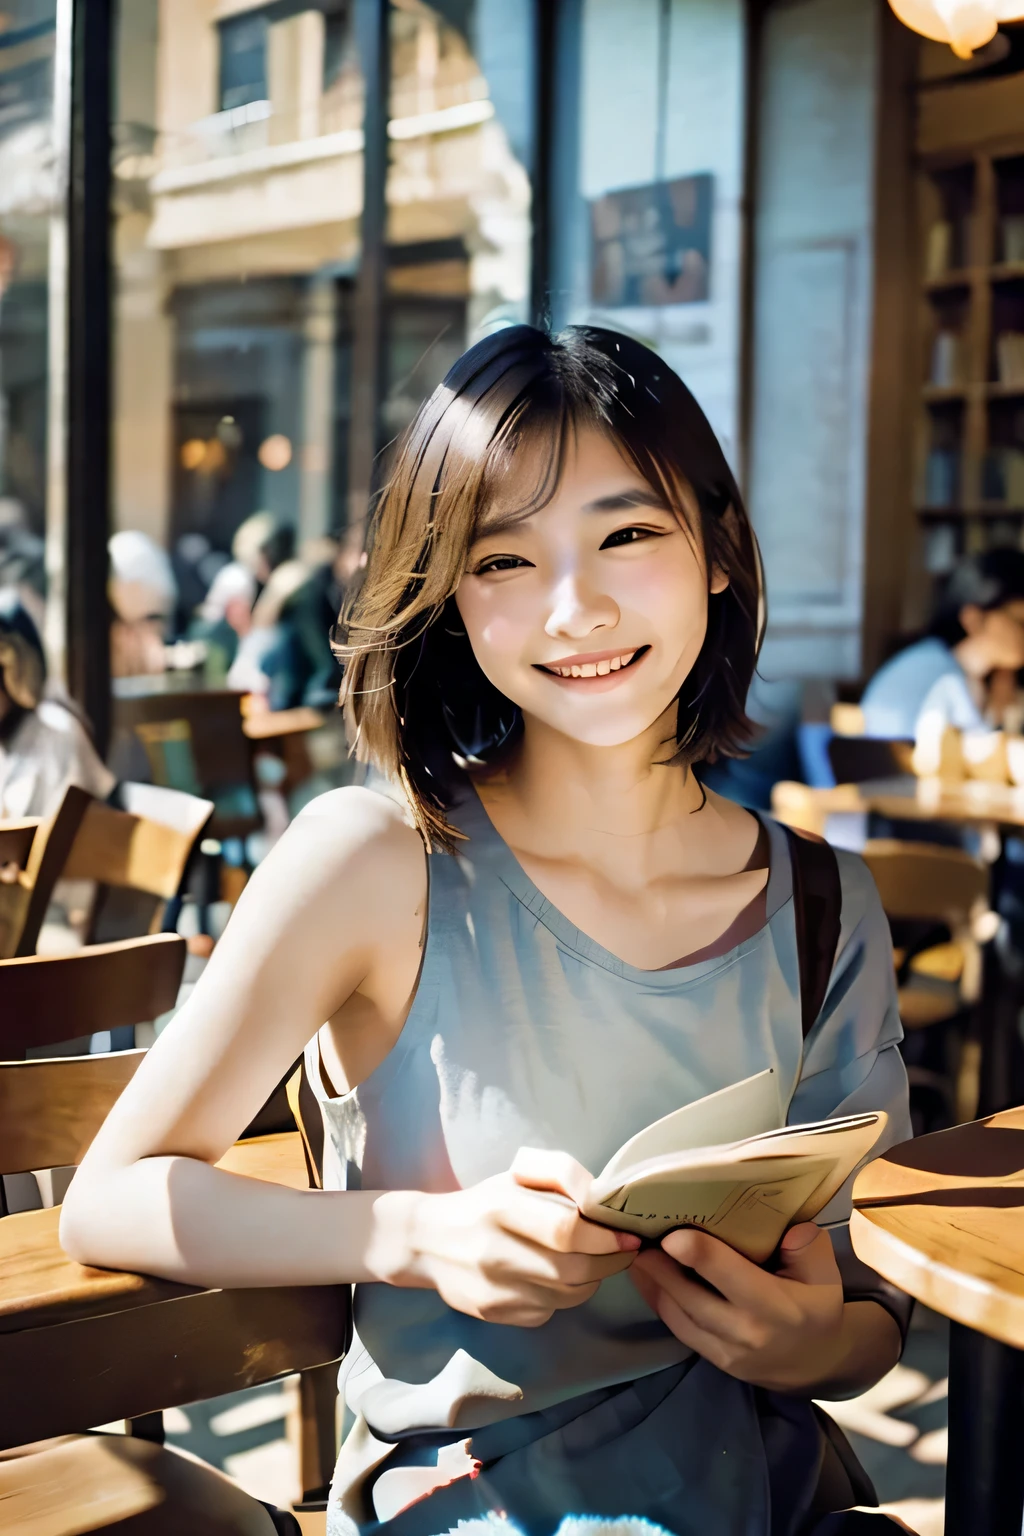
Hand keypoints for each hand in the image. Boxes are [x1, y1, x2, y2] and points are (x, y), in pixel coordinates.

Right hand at [384, 1148, 639, 1327]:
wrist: (427, 1241)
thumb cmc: (484, 1202)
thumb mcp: (518, 1176)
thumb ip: (562, 1176)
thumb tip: (604, 1199)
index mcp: (501, 1207)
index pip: (565, 1230)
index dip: (605, 1237)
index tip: (628, 1235)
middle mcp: (494, 1251)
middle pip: (572, 1270)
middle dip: (609, 1263)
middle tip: (625, 1252)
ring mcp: (492, 1288)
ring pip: (565, 1296)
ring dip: (592, 1281)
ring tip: (595, 1263)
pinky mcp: (493, 1313)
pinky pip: (547, 1311)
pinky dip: (564, 1297)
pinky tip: (559, 1279)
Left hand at [630, 1222, 844, 1391]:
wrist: (817, 1364)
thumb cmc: (817, 1307)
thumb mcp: (825, 1274)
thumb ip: (807, 1246)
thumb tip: (785, 1224)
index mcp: (776, 1307)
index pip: (731, 1277)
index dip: (699, 1254)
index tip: (673, 1234)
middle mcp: (747, 1332)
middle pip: (693, 1298)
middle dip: (661, 1267)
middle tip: (638, 1234)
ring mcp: (727, 1351)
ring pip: (679, 1315)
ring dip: (653, 1283)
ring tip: (636, 1251)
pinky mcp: (714, 1359)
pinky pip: (679, 1329)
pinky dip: (658, 1301)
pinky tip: (646, 1277)